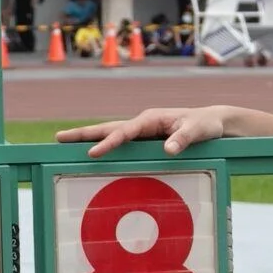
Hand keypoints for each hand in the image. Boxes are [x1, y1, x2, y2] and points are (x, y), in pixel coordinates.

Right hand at [56, 105, 233, 156]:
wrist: (214, 122)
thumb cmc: (207, 125)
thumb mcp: (199, 130)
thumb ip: (184, 139)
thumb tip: (168, 150)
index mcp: (152, 118)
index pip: (125, 132)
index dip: (108, 143)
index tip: (93, 153)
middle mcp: (143, 123)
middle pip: (108, 128)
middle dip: (83, 134)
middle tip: (58, 138)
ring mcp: (143, 131)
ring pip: (112, 135)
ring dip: (90, 139)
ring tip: (65, 143)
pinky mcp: (146, 140)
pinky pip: (122, 144)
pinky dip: (105, 147)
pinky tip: (93, 155)